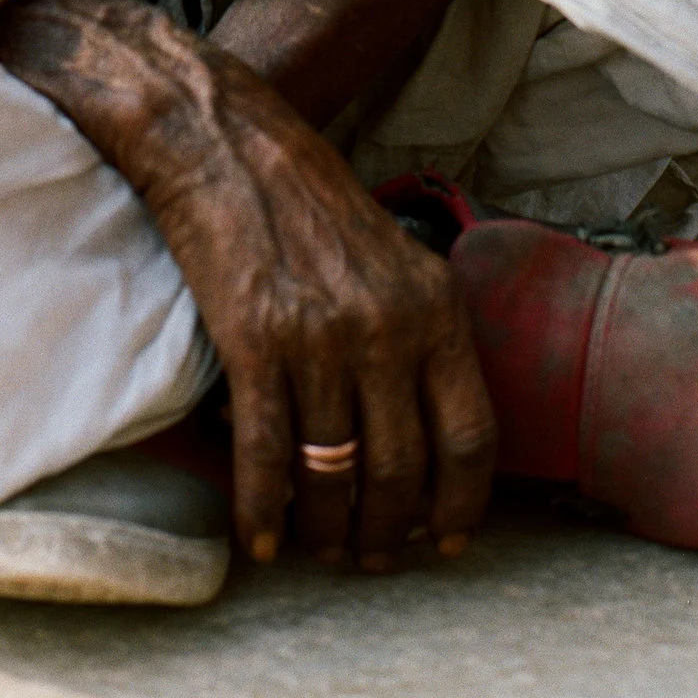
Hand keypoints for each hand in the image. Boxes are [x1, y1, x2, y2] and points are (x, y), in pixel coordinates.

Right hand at [0, 0, 496, 569]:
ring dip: (326, 530)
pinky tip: (260, 539)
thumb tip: (429, 421)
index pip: (471, 436)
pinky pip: (267, 453)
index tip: (444, 543)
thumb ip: (419, 328)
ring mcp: (321, 336)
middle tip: (369, 557)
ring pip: (336, 471)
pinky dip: (264, 510)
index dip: (460, 505)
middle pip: (404, 469)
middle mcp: (388, 327)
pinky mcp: (255, 340)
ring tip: (317, 550)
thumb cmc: (308, 196)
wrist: (225, 140)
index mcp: (435, 306)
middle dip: (388, 531)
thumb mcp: (394, 253)